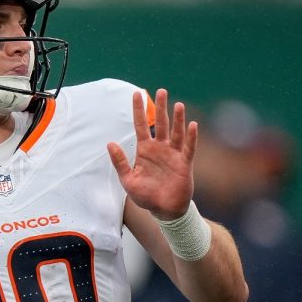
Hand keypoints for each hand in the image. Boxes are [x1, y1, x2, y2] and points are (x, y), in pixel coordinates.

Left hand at [107, 88, 196, 220]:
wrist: (163, 210)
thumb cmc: (145, 195)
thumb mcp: (127, 179)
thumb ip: (120, 162)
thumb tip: (109, 143)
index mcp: (144, 150)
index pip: (141, 125)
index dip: (139, 110)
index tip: (137, 93)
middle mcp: (160, 149)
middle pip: (161, 123)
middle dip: (160, 107)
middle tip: (161, 91)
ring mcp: (173, 154)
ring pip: (176, 132)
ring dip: (177, 119)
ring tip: (177, 104)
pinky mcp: (184, 163)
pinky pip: (189, 148)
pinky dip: (191, 137)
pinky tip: (192, 124)